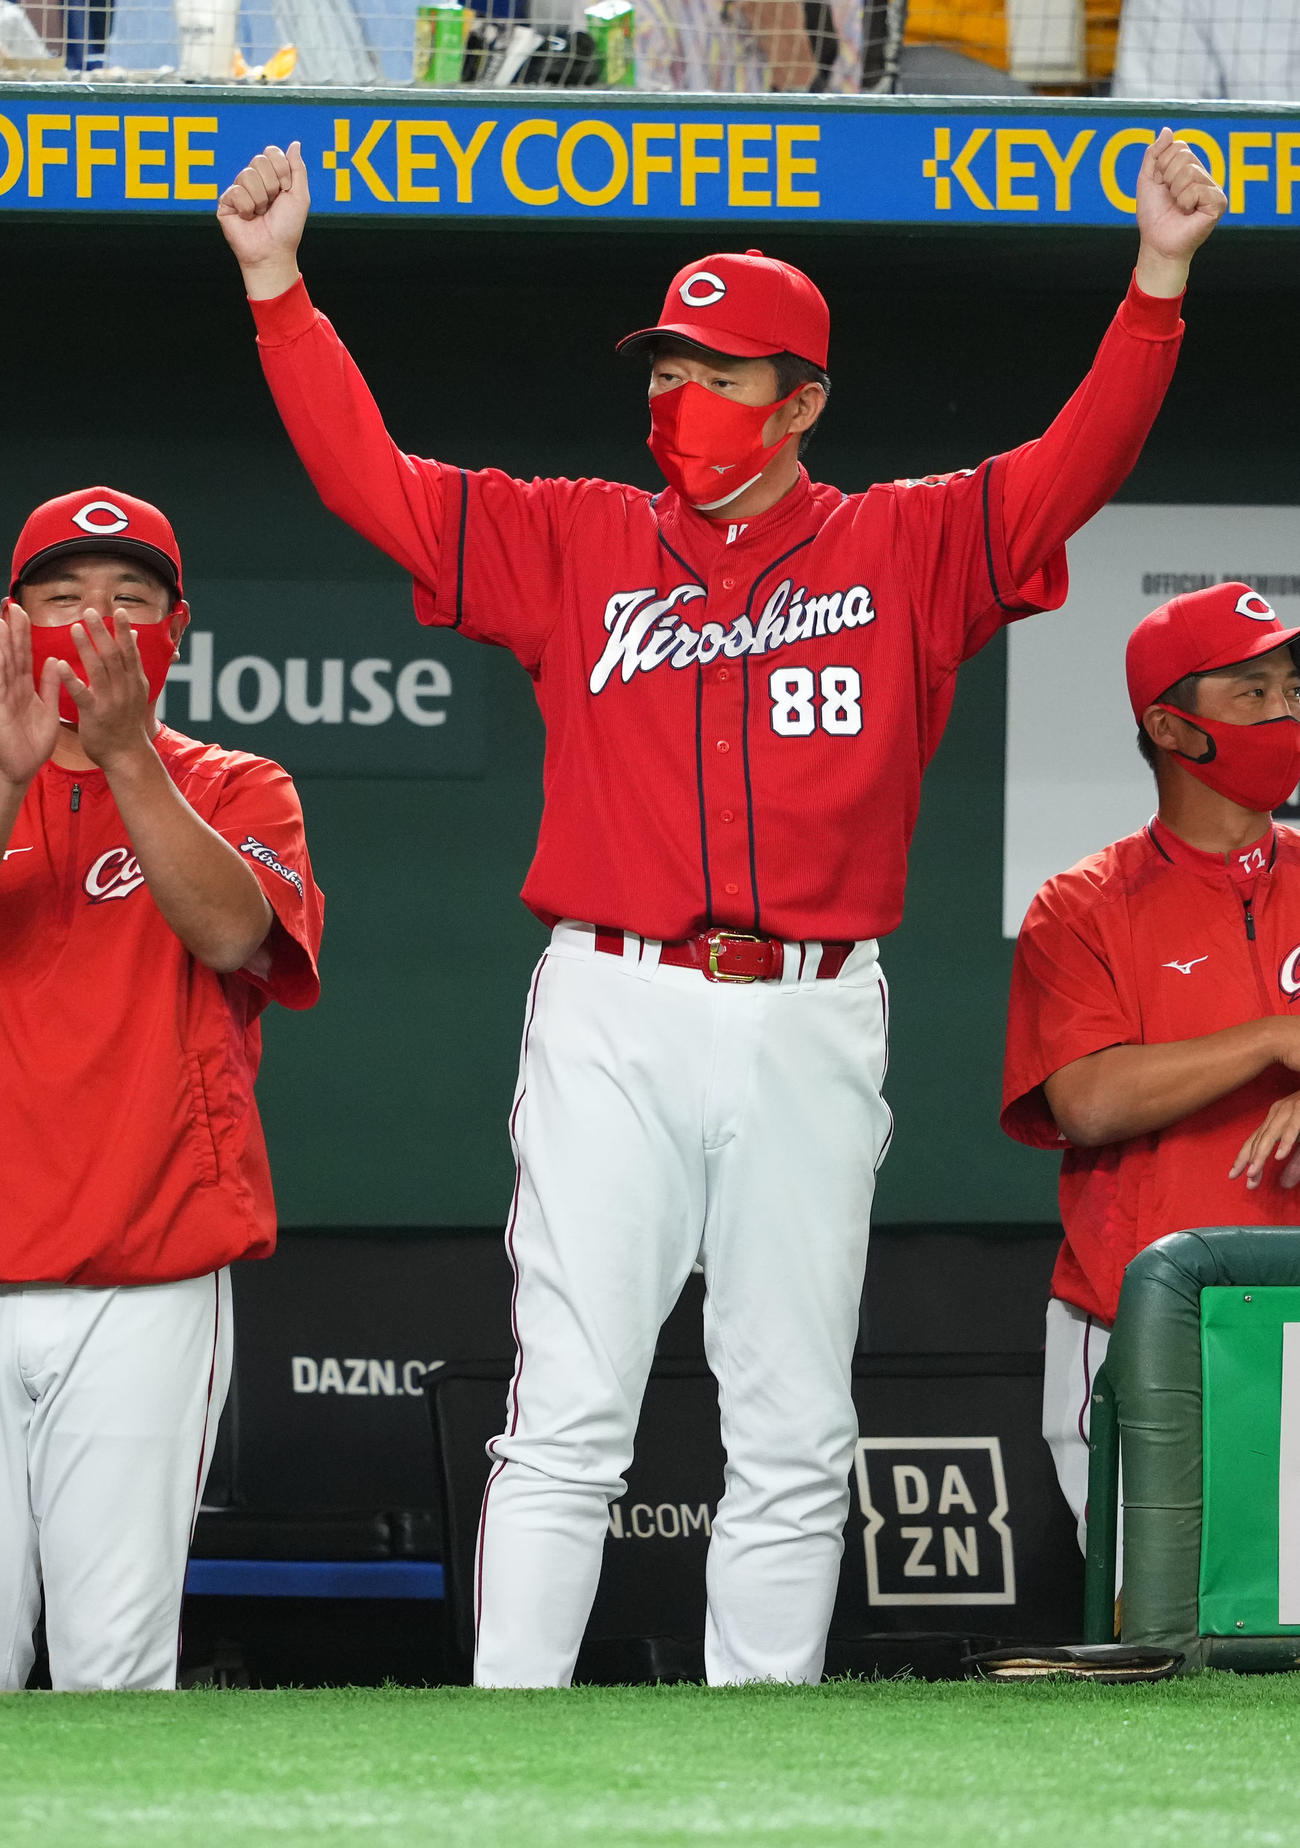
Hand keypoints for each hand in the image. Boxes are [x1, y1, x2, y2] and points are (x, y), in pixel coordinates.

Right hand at [0, 601, 59, 785]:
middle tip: (11, 607)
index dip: (23, 635)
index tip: (23, 613)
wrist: (23, 769)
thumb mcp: (48, 710)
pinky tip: (0, 657)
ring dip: (1, 647)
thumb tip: (55, 660)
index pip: (23, 655)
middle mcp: (10, 689)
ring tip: (1, 623)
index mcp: (23, 688)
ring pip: (2, 668)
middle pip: (11, 656)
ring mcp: (2, 699)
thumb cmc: (33, 743)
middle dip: (11, 632)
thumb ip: (50, 685)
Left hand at [51, 612, 154, 770]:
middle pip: (113, 655)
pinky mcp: (95, 714)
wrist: (128, 755)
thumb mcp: (136, 691)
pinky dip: (71, 678)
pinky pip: (82, 694)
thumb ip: (132, 663)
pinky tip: (60, 665)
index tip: (118, 610)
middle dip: (102, 631)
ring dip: (87, 647)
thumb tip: (133, 635)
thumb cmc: (128, 722)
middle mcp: (125, 688)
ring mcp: (111, 701)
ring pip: (99, 669)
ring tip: (76, 628)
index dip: (124, 631)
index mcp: (135, 682)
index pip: (130, 651)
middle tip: (90, 612)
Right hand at [217, 141, 309, 298]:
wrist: (273, 252)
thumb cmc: (287, 228)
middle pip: (259, 160)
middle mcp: (253, 179)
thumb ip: (298, 169)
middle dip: (271, 185)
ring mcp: (238, 189)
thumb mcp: (300, 196)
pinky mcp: (225, 201)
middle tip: (272, 205)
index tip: (286, 190)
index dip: (282, 170)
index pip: (271, 152)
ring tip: (260, 214)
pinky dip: (247, 208)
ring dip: (260, 200)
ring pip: (247, 176)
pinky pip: (236, 192)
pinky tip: (248, 219)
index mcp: (271, 175)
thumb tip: (295, 143)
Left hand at [1134, 128, 1226, 293]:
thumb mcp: (1147, 180)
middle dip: (1168, 178)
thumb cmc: (1153, 215)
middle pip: (1184, 156)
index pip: (1178, 146)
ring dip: (1176, 192)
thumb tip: (1167, 130)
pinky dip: (1186, 201)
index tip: (1161, 185)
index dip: (1162, 166)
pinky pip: (1198, 188)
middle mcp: (1204, 175)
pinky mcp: (1218, 203)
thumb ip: (1154, 154)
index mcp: (1190, 168)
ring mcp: (1213, 188)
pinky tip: (1188, 213)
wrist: (1156, 243)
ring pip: (1190, 172)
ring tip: (1179, 207)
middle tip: (1170, 198)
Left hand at [1230, 1091, 1299, 1190]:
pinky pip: (1292, 1129)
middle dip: (1250, 1161)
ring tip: (1253, 1172)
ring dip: (1260, 1154)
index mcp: (1274, 1120)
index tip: (1233, 1176)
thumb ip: (1295, 1163)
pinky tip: (1279, 1156)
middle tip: (1246, 1180)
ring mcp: (1289, 1111)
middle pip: (1258, 1140)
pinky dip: (1285, 1143)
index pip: (1253, 1141)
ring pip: (1270, 1135)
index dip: (1242, 1158)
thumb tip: (1284, 1184)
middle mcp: (1277, 1114)